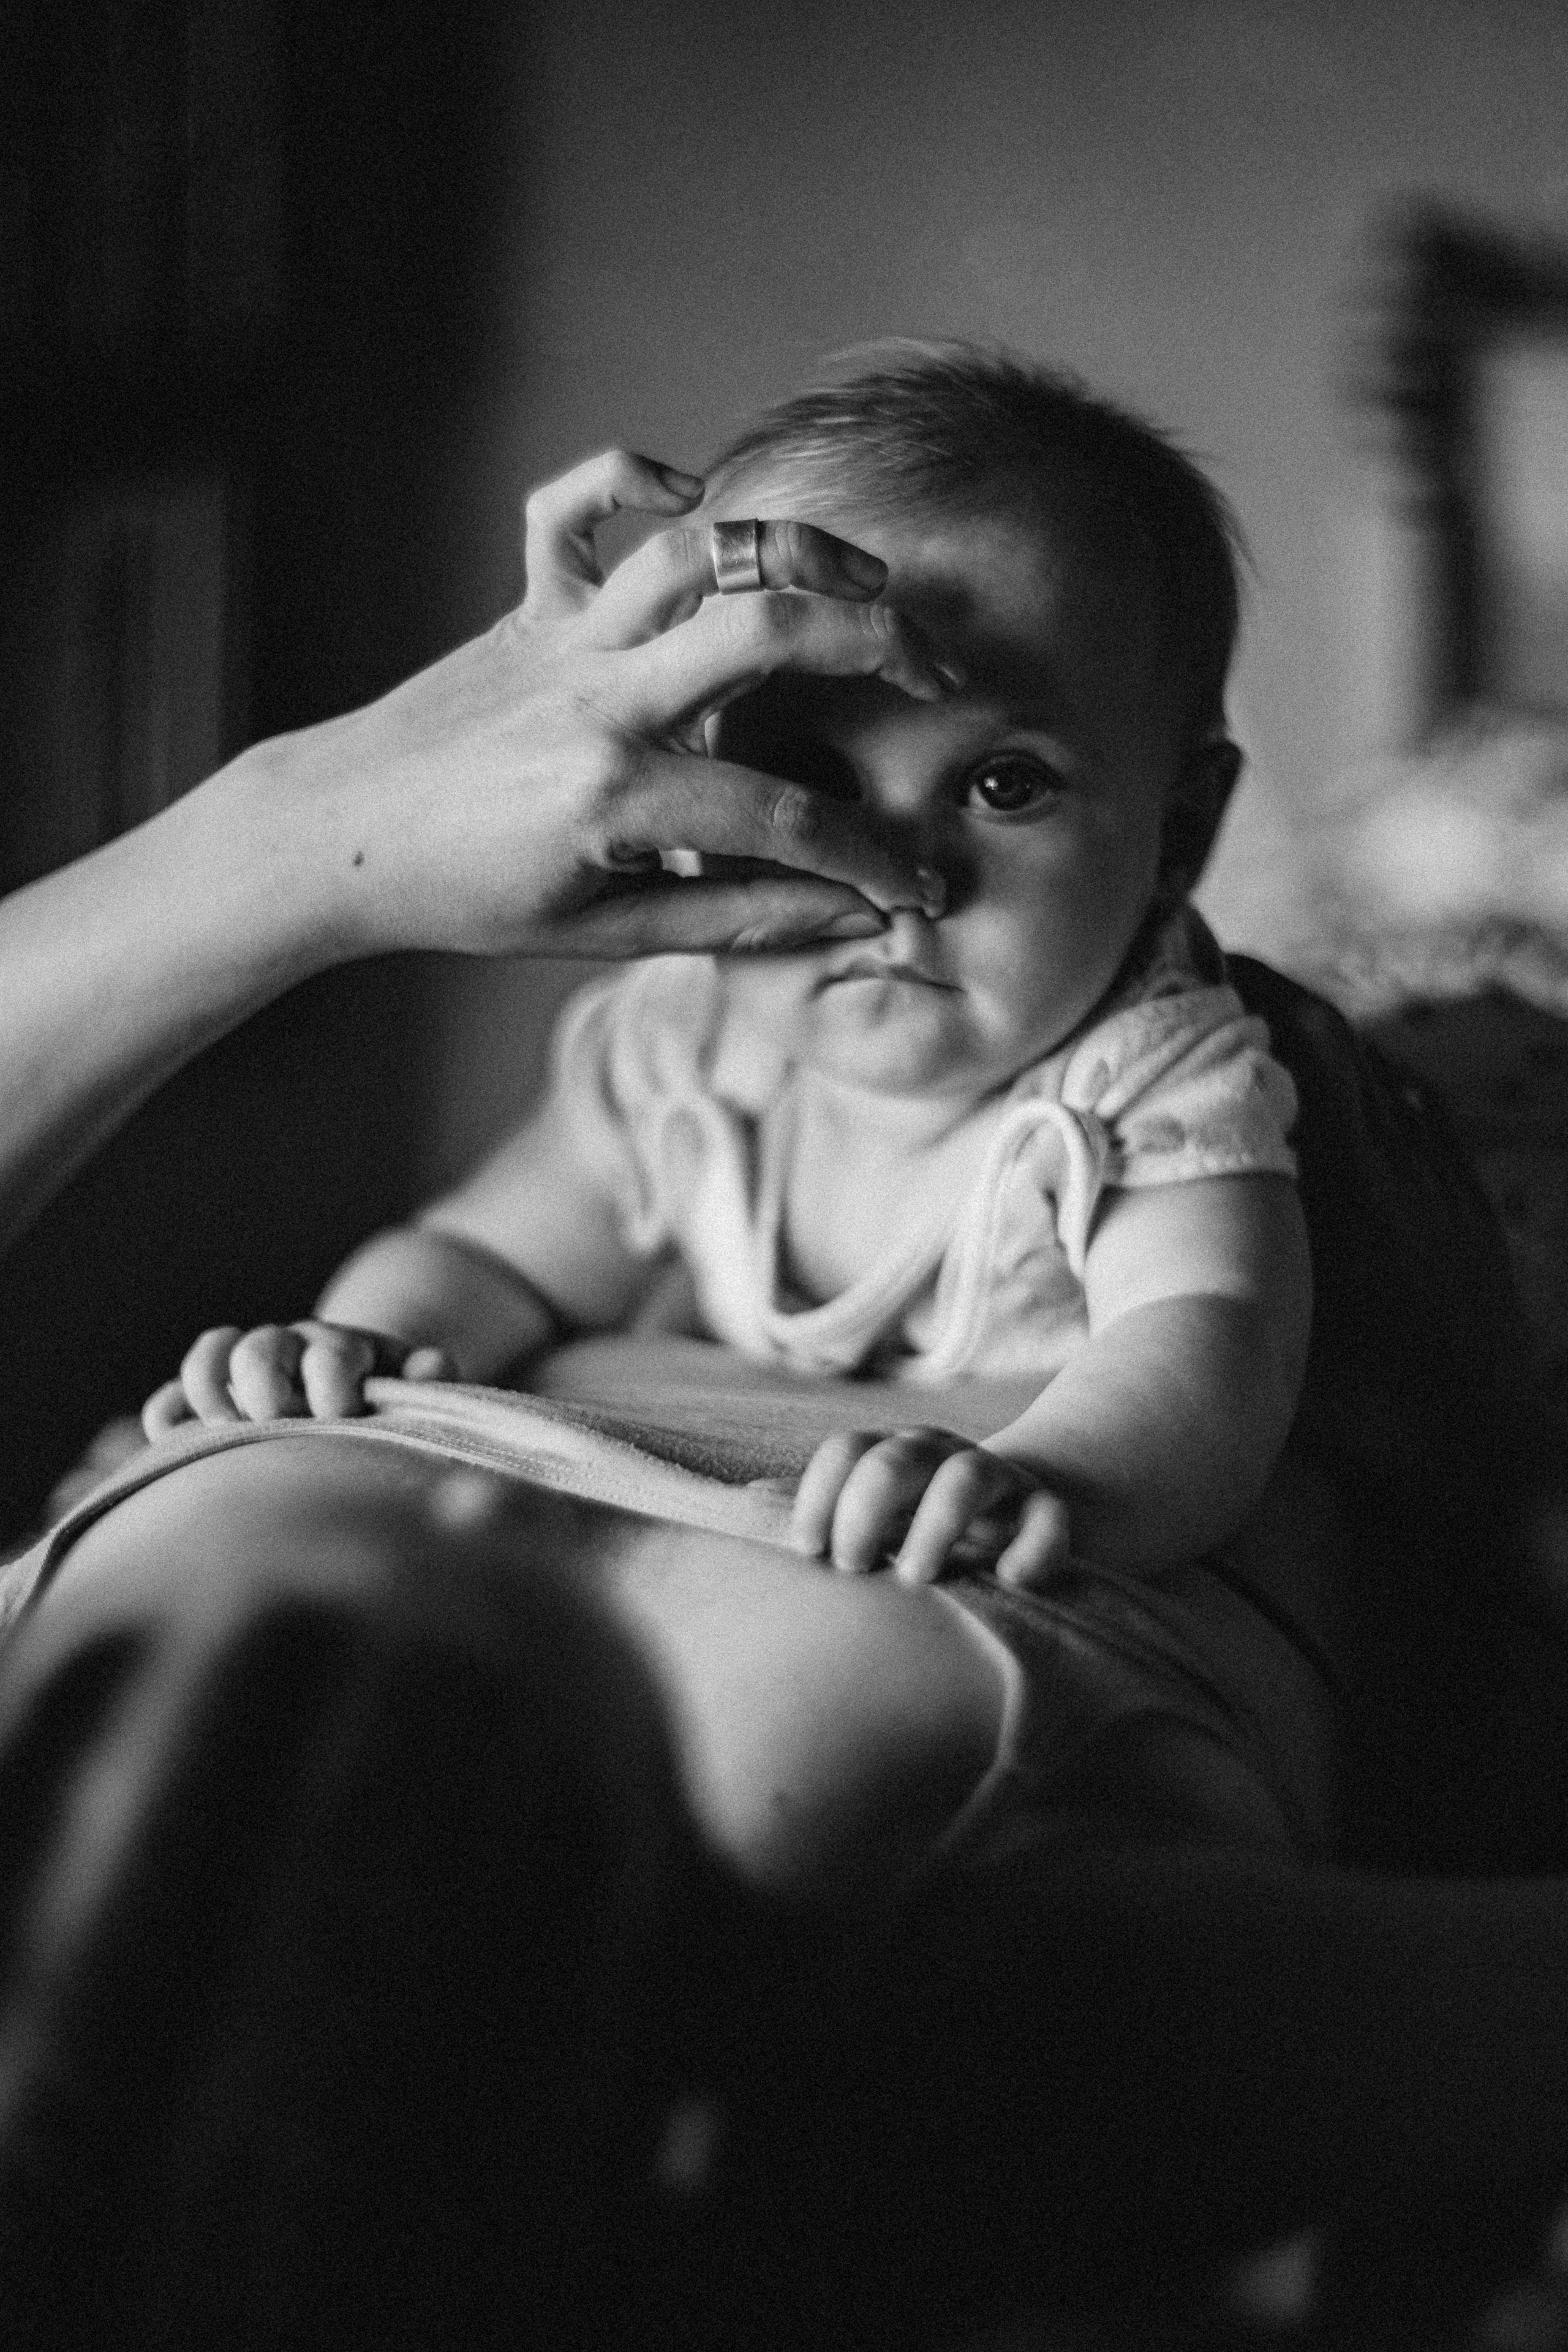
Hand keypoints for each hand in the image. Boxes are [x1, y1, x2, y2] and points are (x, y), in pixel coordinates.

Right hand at [141, 1321, 456, 1437]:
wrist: (360, 1394)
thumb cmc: (390, 1407)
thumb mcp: (417, 1392)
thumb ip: (430, 1380)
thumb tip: (434, 1363)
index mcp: (344, 1350)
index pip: (332, 1353)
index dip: (332, 1383)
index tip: (340, 1415)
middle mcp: (292, 1348)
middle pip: (261, 1348)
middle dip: (265, 1387)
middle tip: (278, 1422)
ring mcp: (248, 1370)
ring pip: (213, 1354)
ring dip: (210, 1389)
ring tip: (224, 1428)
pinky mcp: (212, 1400)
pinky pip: (173, 1396)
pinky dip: (169, 1413)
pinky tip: (172, 1436)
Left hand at [259, 449, 953, 964]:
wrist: (339, 836)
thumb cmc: (470, 897)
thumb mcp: (605, 931)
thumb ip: (733, 918)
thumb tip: (847, 919)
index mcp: (617, 796)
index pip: (786, 818)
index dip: (870, 859)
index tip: (918, 888)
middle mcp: (597, 701)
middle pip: (765, 630)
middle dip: (877, 642)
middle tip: (935, 673)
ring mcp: (560, 641)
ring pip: (692, 549)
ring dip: (791, 546)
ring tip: (859, 576)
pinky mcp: (526, 605)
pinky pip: (571, 508)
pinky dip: (631, 479)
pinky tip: (689, 497)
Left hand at [789, 1427, 1071, 1588]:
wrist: (1018, 1512)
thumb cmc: (922, 1519)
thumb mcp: (875, 1509)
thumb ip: (822, 1503)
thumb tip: (746, 1500)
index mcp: (891, 1453)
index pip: (846, 1452)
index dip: (819, 1495)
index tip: (806, 1549)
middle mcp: (940, 1456)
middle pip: (895, 1459)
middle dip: (865, 1510)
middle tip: (853, 1565)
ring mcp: (996, 1480)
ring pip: (968, 1477)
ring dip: (937, 1522)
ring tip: (914, 1574)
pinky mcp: (1044, 1513)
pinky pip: (1047, 1520)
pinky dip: (1033, 1547)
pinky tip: (1010, 1580)